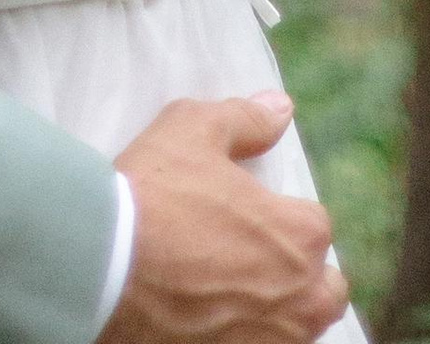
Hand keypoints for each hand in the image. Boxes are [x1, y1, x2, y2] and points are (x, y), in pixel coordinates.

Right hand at [104, 96, 345, 343]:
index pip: (316, 224)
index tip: (250, 212)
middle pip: (326, 291)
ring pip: (298, 330)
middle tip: (257, 260)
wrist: (103, 265)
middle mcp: (299, 297)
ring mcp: (269, 340)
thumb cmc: (154, 194)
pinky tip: (217, 319)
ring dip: (281, 312)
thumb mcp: (194, 128)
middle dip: (304, 276)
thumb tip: (281, 109)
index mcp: (299, 235)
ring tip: (239, 293)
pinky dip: (247, 335)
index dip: (283, 214)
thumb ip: (246, 119)